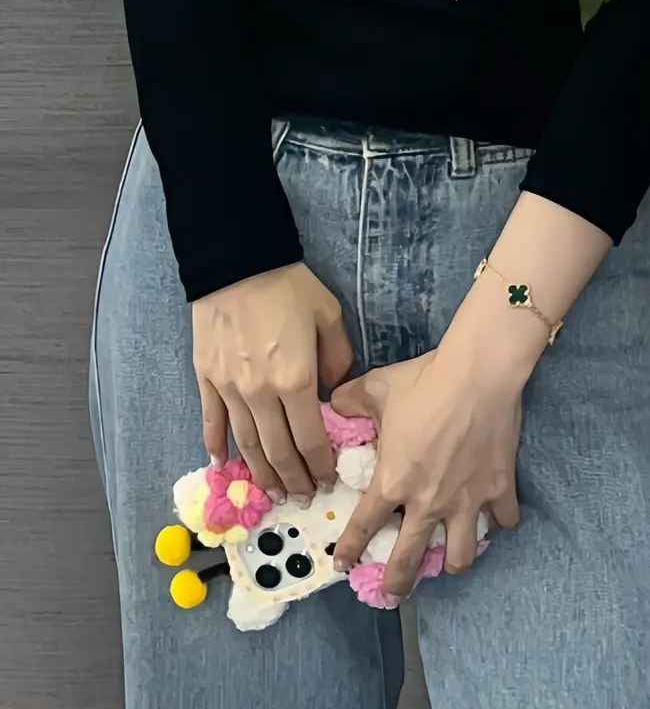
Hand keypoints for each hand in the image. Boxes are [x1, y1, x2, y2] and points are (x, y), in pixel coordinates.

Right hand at [191, 262, 351, 502]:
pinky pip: (212, 422)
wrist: (237, 261)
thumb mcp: (328, 314)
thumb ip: (336, 357)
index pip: (310, 438)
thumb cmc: (288, 286)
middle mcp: (262, 394)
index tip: (326, 480)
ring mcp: (230, 390)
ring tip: (273, 492)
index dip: (319, 465)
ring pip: (246, 444)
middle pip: (278, 450)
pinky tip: (222, 466)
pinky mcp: (207, 379)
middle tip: (303, 496)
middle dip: (293, 478)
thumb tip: (332, 388)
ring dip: (261, 473)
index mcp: (296, 380)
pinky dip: (216, 447)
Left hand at [330, 327, 523, 598]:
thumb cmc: (425, 382)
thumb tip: (333, 403)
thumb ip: (351, 400)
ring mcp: (466, 501)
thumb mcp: (378, 388)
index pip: (364, 527)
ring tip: (449, 559)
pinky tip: (496, 517)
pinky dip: (500, 521)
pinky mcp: (498, 489)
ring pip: (459, 556)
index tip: (343, 564)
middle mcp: (427, 502)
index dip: (350, 549)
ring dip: (452, 560)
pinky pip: (503, 520)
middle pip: (409, 560)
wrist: (478, 373)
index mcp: (394, 483)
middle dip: (398, 584)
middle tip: (394, 595)